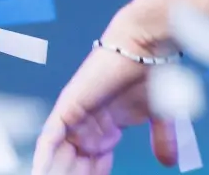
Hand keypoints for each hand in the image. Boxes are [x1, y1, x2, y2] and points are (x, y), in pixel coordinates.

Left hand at [31, 15, 178, 173]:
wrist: (146, 47)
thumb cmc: (154, 74)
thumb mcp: (160, 117)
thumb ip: (162, 140)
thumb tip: (169, 163)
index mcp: (104, 128)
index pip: (92, 164)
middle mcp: (86, 124)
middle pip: (74, 163)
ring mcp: (74, 116)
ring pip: (59, 156)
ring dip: (57, 173)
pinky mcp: (66, 108)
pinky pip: (49, 140)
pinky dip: (44, 158)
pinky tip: (40, 173)